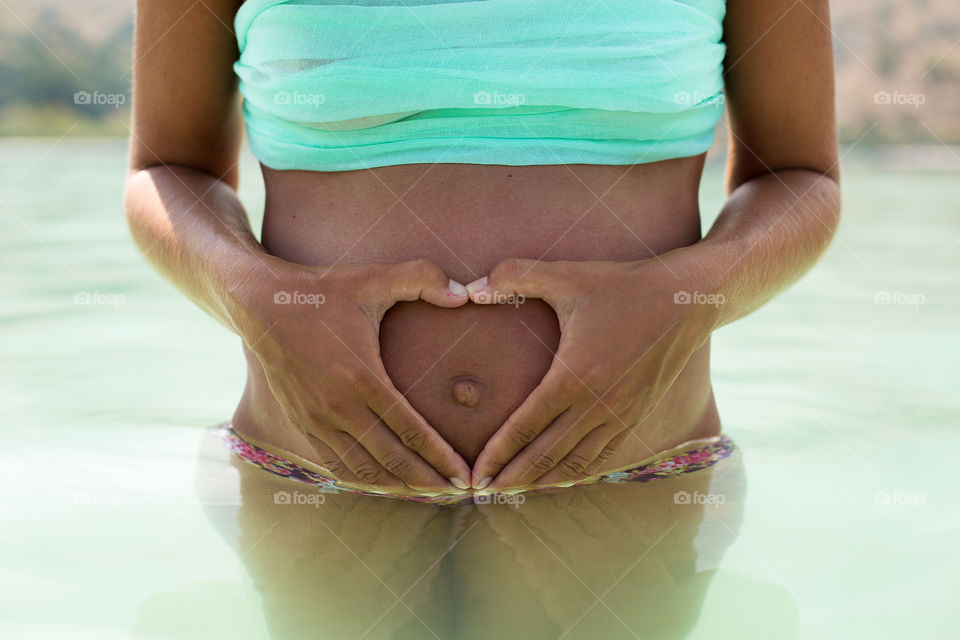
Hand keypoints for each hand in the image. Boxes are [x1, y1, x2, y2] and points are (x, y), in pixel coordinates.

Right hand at [229, 257, 473, 491]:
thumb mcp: (373, 278)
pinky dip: (363, 481)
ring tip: (429, 495)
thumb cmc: (323, 292)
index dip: (442, 458)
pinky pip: (336, 466)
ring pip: (363, 471)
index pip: (411, 432)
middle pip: (392, 461)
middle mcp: (338, 408)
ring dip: (398, 488)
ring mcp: (317, 421)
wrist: (260, 305)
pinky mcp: (302, 425)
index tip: (466, 476)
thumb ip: (422, 278)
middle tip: (460, 494)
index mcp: (362, 378)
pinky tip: (385, 486)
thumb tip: (465, 292)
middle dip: (429, 482)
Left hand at [463, 248, 719, 488]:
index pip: (525, 428)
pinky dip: (577, 471)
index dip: (497, 455)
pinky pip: (602, 454)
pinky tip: (561, 477)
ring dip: (543, 480)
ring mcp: (620, 414)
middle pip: (546, 455)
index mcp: (573, 377)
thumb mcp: (567, 275)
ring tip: (516, 491)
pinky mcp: (637, 414)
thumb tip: (471, 287)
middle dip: (512, 477)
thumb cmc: (622, 286)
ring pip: (575, 462)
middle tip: (484, 494)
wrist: (685, 300)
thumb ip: (515, 276)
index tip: (475, 475)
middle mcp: (597, 404)